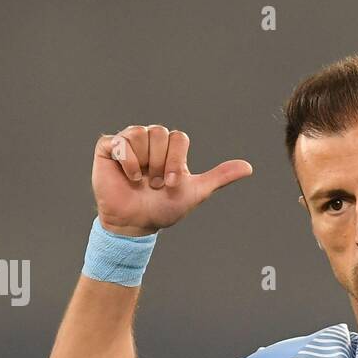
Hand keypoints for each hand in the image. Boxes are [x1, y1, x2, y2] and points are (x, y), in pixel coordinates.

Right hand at [92, 124, 252, 235]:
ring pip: (140, 133)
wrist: (136, 224)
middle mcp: (150, 141)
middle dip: (159, 164)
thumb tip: (249, 168)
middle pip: (160, 133)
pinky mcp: (108, 147)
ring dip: (143, 163)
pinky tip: (128, 176)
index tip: (171, 184)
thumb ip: (220, 177)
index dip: (176, 161)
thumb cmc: (163, 208)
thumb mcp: (195, 192)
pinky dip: (127, 161)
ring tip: (140, 181)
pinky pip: (120, 141)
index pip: (179, 138)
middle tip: (154, 184)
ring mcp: (129, 142)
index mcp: (170, 148)